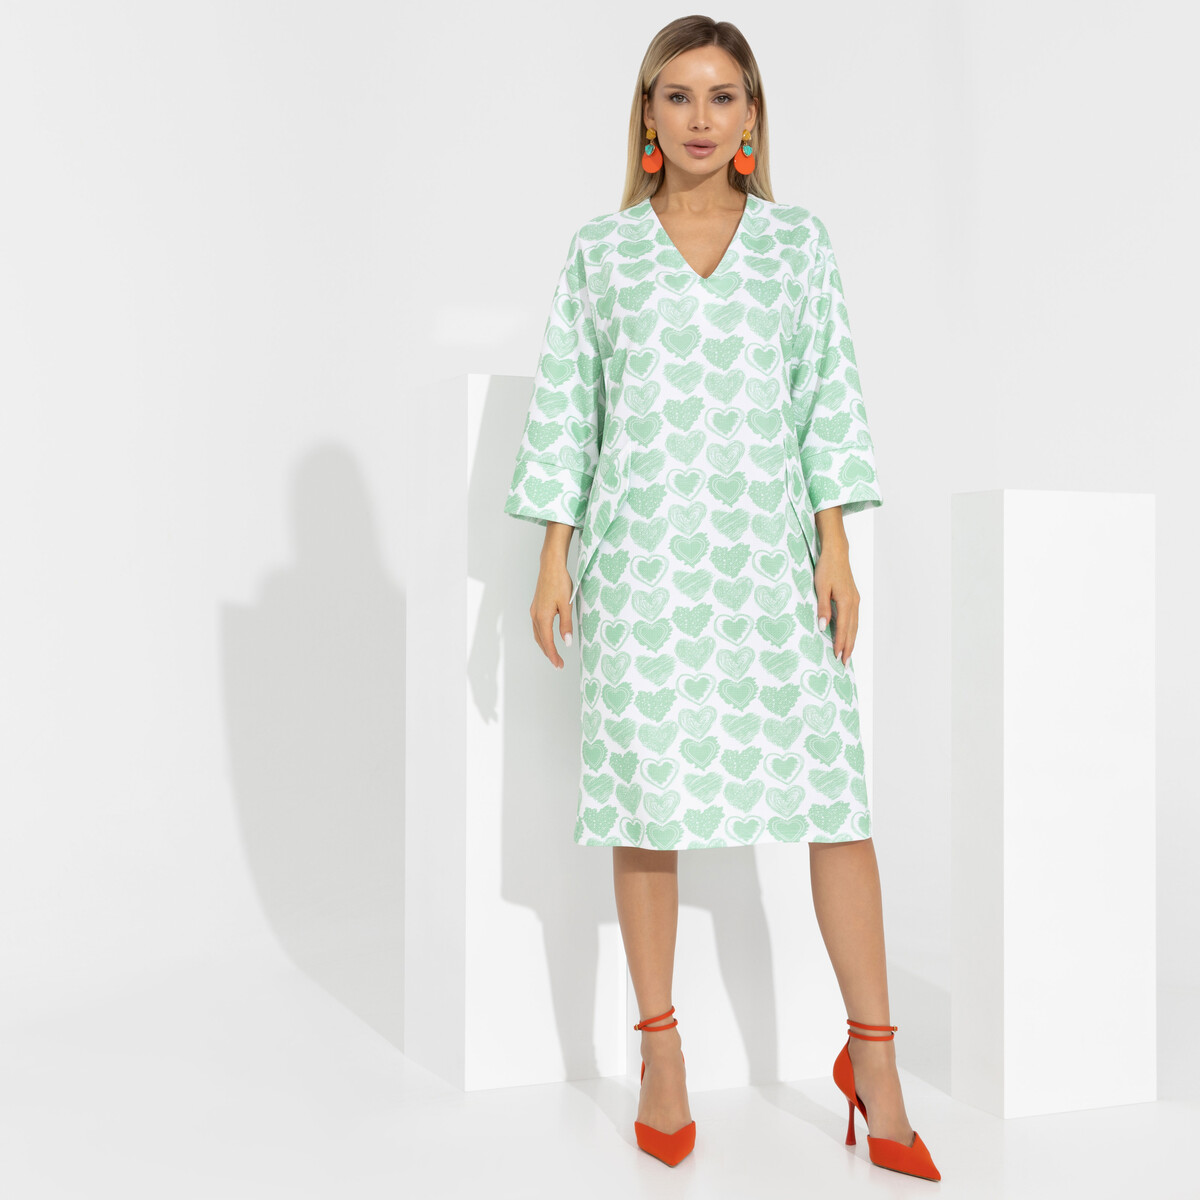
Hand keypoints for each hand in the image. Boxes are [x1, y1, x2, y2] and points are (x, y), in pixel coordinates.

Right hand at [531, 553, 573, 669]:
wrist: (550, 566)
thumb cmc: (559, 582)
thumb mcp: (566, 604)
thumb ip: (566, 624)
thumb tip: (566, 642)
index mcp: (543, 617)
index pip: (548, 642)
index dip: (553, 655)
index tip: (559, 665)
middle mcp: (535, 615)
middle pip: (540, 640)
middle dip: (549, 653)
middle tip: (558, 664)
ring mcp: (534, 611)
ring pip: (537, 634)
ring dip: (544, 645)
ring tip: (553, 654)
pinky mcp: (536, 606)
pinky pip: (537, 626)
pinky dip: (542, 636)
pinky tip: (548, 637)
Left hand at [813, 530, 859, 665]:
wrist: (837, 553)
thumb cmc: (827, 568)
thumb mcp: (821, 587)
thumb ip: (823, 608)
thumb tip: (823, 627)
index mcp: (846, 602)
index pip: (844, 629)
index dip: (841, 644)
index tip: (838, 657)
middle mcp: (854, 603)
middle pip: (852, 630)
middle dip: (849, 647)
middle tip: (845, 664)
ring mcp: (855, 600)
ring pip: (855, 625)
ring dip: (852, 640)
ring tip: (848, 654)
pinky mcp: (853, 597)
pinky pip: (854, 618)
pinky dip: (852, 630)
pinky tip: (848, 635)